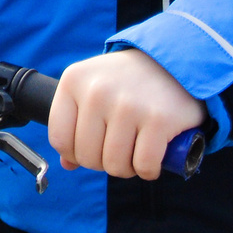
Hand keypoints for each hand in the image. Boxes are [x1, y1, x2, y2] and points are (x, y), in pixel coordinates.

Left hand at [49, 48, 204, 179]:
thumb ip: (76, 123)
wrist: (172, 62)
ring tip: (136, 150)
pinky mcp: (158, 119)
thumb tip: (67, 164)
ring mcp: (127, 105)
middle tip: (120, 149)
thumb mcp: (92, 88)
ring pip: (115, 165)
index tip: (93, 147)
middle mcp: (97, 91)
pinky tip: (154, 157)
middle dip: (104, 163)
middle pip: (87, 157)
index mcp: (74, 81)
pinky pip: (143, 166)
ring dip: (127, 168)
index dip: (75, 154)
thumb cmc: (126, 81)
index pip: (60, 139)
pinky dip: (149, 170)